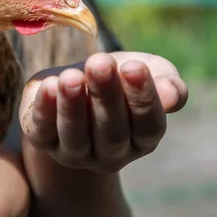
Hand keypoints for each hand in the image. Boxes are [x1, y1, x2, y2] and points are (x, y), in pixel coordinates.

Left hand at [19, 51, 187, 172]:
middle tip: (100, 63)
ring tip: (71, 77)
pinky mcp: (44, 141)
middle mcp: (110, 154)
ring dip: (73, 106)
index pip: (148, 126)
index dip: (143, 98)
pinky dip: (44, 109)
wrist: (74, 81)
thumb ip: (166, 83)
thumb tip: (173, 95)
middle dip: (106, 96)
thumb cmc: (118, 76)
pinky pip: (42, 131)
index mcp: (142, 139)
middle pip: (112, 132)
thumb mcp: (147, 72)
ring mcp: (75, 152)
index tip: (134, 66)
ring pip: (76, 136)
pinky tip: (48, 85)